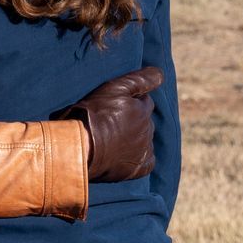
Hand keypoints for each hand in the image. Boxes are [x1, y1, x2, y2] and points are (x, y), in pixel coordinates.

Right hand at [60, 67, 162, 181]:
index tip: (113, 105)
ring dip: (134, 138)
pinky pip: (146, 162)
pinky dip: (139, 157)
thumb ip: (141, 80)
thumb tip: (162, 74)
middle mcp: (147, 130)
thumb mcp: (115, 88)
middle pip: (144, 121)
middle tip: (110, 122)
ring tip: (112, 138)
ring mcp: (143, 150)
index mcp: (143, 110)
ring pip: (144, 140)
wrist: (81, 146)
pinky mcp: (137, 169)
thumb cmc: (94, 114)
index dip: (130, 101)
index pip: (144, 101)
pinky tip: (124, 155)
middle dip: (133, 120)